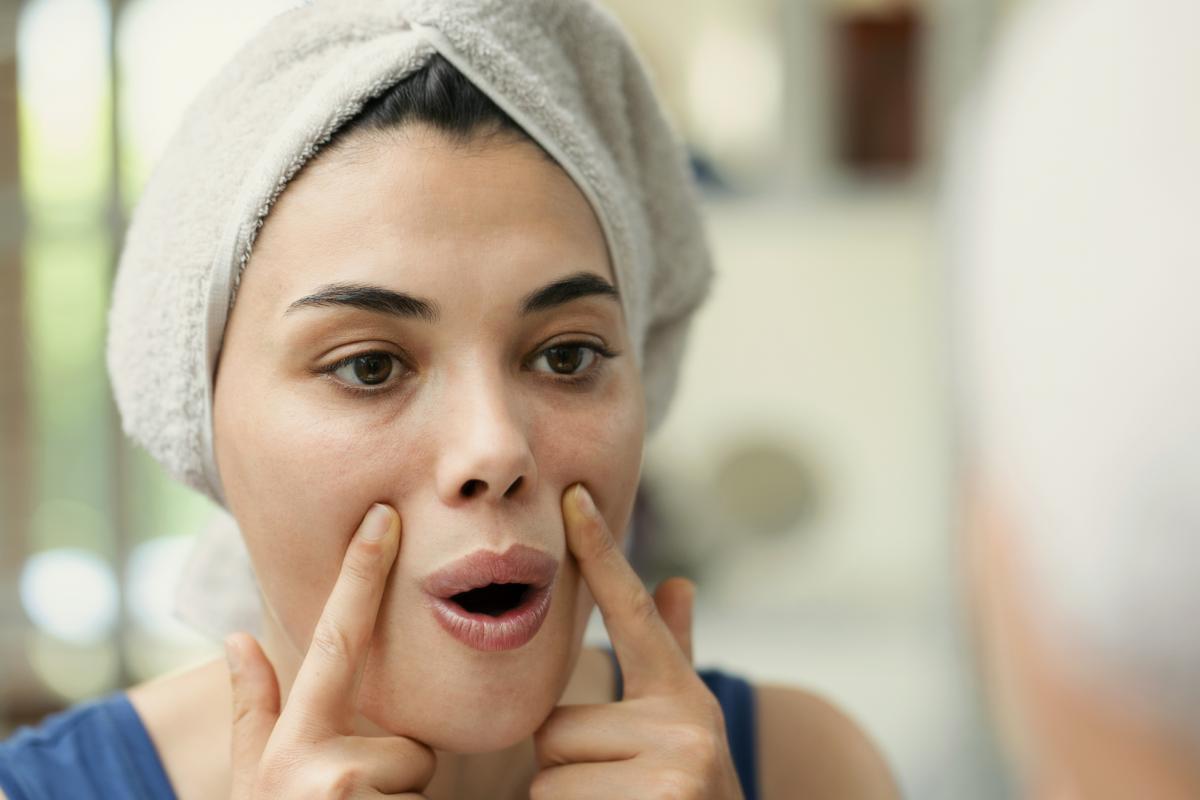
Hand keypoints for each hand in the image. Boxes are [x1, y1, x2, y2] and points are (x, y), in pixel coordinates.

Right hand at [224, 503, 435, 798]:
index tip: (384, 515)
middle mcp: (329, 775)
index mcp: (293, 749)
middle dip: (393, 763)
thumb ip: (253, 712)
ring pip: (422, 769)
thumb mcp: (255, 782)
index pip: (335, 641)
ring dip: (402, 795)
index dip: (361, 574)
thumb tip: (237, 637)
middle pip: (408, 736)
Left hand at [531, 485, 744, 798]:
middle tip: (613, 789)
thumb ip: (675, 656)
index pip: (631, 612)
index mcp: (682, 697)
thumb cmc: (685, 793)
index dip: (601, 551)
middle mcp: (687, 725)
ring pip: (549, 775)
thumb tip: (678, 582)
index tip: (571, 496)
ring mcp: (674, 771)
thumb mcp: (684, 727)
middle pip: (555, 725)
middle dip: (569, 764)